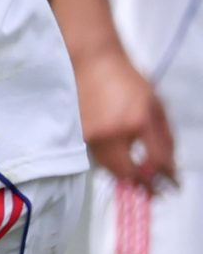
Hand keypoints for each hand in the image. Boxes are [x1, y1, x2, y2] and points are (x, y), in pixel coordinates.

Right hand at [79, 49, 178, 191]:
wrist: (93, 63)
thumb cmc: (127, 81)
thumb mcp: (157, 107)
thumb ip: (165, 139)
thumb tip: (168, 167)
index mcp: (137, 122)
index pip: (155, 161)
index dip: (167, 178)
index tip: (173, 185)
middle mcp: (113, 132)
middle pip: (128, 174)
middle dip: (143, 184)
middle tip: (155, 190)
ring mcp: (93, 135)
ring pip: (111, 170)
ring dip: (126, 176)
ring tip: (139, 174)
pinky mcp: (81, 135)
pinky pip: (99, 159)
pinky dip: (112, 164)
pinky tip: (121, 159)